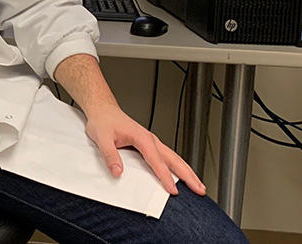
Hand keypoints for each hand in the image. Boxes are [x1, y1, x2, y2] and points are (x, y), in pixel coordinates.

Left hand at [83, 104, 205, 195]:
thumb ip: (110, 155)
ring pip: (174, 158)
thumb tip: (118, 171)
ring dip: (187, 172)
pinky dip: (178, 167)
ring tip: (198, 185)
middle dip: (189, 175)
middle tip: (200, 189)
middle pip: (174, 159)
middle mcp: (150, 140)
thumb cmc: (104, 122)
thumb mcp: (102, 138)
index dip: (166, 176)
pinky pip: (167, 157)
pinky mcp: (149, 145)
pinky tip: (182, 175)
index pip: (157, 161)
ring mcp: (152, 142)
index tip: (173, 190)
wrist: (103, 110)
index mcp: (142, 138)